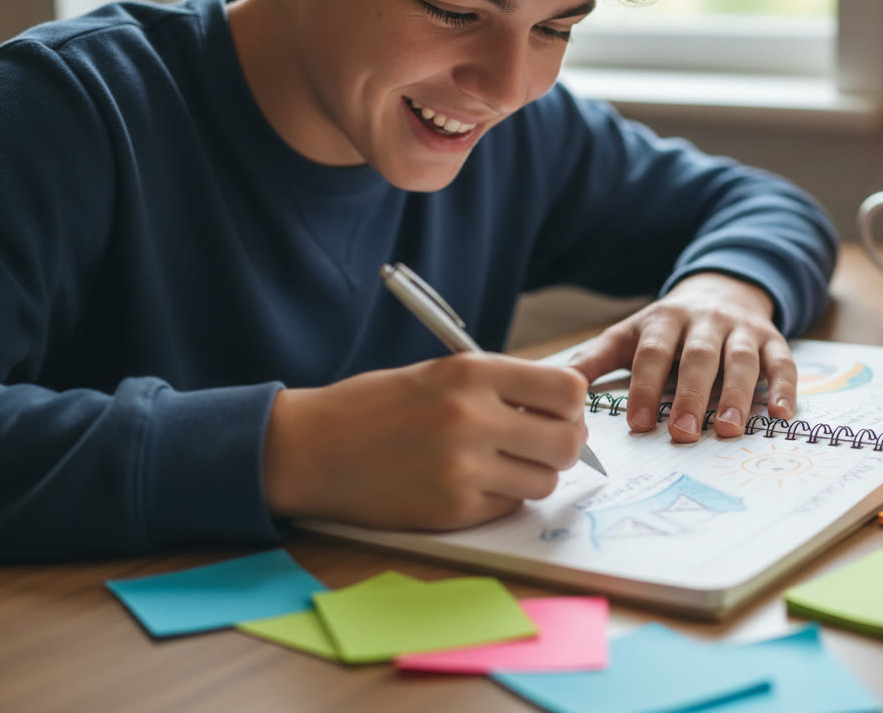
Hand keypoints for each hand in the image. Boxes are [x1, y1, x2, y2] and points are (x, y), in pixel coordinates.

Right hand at [262, 353, 588, 530]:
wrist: (312, 447)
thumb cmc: (378, 406)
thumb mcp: (442, 373)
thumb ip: (503, 387)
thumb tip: (566, 410)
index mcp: (472, 373)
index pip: (568, 390)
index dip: (570, 405)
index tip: (555, 411)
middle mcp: (473, 418)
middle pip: (567, 442)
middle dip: (562, 446)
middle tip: (538, 444)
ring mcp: (463, 468)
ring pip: (544, 482)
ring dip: (531, 476)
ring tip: (497, 464)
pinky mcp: (452, 510)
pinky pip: (509, 507)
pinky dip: (499, 498)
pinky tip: (467, 483)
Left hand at [568, 273, 795, 442]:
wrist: (720, 290)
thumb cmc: (667, 328)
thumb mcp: (629, 334)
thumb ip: (596, 358)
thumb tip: (561, 387)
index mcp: (664, 320)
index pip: (653, 353)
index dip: (646, 387)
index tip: (639, 424)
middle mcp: (706, 321)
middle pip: (699, 357)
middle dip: (691, 396)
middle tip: (683, 435)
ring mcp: (742, 330)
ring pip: (742, 360)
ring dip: (737, 396)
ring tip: (728, 430)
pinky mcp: (773, 339)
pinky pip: (783, 362)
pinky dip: (785, 387)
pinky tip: (782, 414)